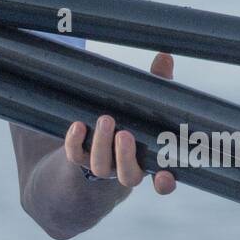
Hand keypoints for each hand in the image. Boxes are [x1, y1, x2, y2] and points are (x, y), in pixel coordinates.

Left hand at [63, 52, 177, 193]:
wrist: (90, 136)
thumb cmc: (128, 118)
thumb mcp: (144, 102)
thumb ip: (156, 83)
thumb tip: (165, 57)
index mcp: (148, 161)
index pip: (162, 182)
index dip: (164, 183)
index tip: (164, 176)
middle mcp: (125, 169)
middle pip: (128, 175)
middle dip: (126, 157)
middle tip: (125, 134)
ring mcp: (101, 166)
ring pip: (101, 166)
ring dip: (102, 145)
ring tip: (105, 119)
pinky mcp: (79, 158)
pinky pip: (75, 155)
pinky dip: (75, 142)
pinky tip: (78, 125)